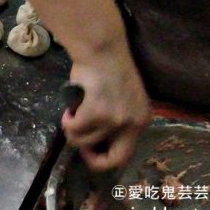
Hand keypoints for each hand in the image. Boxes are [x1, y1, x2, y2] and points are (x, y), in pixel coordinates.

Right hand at [62, 45, 151, 171]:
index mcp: (141, 121)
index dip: (103, 159)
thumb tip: (94, 143)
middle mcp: (133, 124)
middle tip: (79, 144)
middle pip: (114, 160)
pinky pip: (74, 128)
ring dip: (72, 130)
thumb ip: (115, 121)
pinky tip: (69, 108)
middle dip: (91, 158)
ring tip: (72, 114)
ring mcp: (115, 120)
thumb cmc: (108, 70)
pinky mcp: (97, 113)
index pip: (125, 156)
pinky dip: (67, 120)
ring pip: (84, 141)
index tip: (90, 149)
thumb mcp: (121, 101)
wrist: (102, 50)